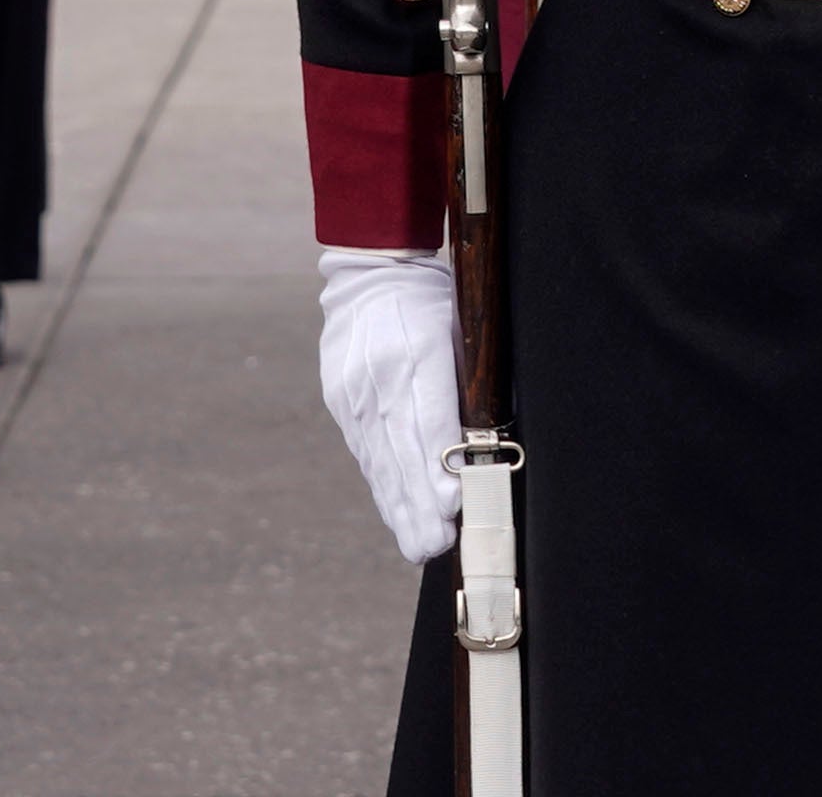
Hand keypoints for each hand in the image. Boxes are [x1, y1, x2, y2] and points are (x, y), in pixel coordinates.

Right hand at [317, 248, 461, 562]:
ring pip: (380, 458)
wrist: (371, 275)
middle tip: (435, 545)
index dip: (438, 464)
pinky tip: (397, 515)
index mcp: (417, 349)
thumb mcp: (456, 327)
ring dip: (400, 507)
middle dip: (419, 504)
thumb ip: (461, 382)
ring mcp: (355, 391)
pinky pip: (366, 451)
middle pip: (401, 448)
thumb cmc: (431, 302)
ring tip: (419, 546)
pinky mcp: (342, 401)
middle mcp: (381, 375)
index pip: (428, 416)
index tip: (452, 505)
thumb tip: (479, 447)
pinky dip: (384, 486)